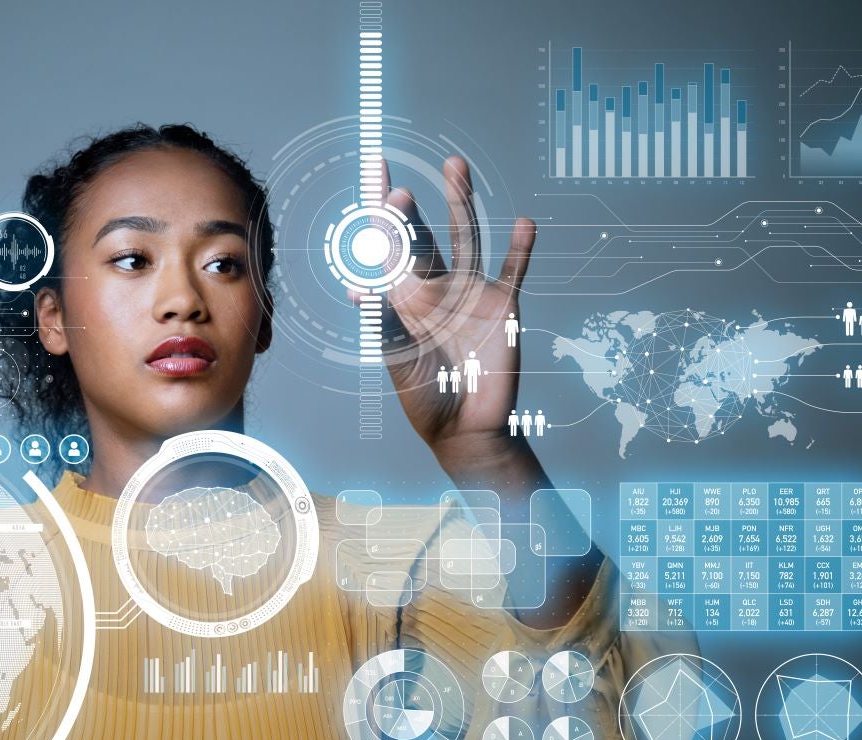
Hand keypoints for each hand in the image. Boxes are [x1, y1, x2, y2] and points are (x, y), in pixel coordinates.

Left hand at [374, 156, 535, 465]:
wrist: (464, 427)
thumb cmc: (424, 396)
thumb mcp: (399, 359)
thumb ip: (384, 323)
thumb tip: (360, 290)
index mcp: (402, 298)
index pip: (386, 248)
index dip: (378, 216)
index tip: (370, 179)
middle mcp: (434, 287)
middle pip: (423, 235)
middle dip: (409, 211)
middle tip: (397, 190)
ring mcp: (470, 291)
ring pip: (465, 237)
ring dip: (461, 203)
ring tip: (455, 168)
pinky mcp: (502, 305)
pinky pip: (513, 270)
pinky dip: (519, 248)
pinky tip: (523, 223)